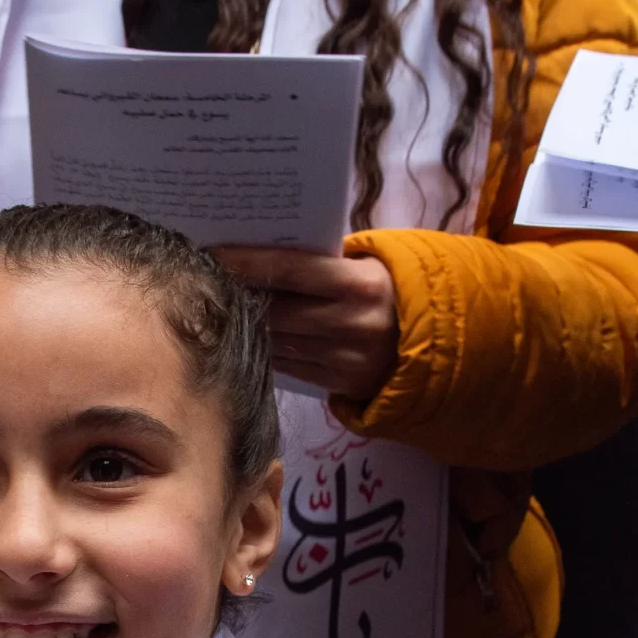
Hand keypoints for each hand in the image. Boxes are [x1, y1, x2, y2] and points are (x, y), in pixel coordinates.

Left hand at [211, 245, 400, 403]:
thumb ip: (323, 262)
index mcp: (360, 285)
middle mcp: (351, 324)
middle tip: (208, 283)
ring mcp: (343, 359)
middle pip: (277, 311)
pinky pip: (288, 365)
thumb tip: (260, 254)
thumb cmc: (385, 290)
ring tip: (223, 308)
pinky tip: (251, 335)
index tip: (212, 254)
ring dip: (249, 326)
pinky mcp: (336, 383)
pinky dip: (268, 349)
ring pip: (278, 341)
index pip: (290, 271)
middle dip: (241, 297)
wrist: (429, 341)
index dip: (248, 263)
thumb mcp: (366, 265)